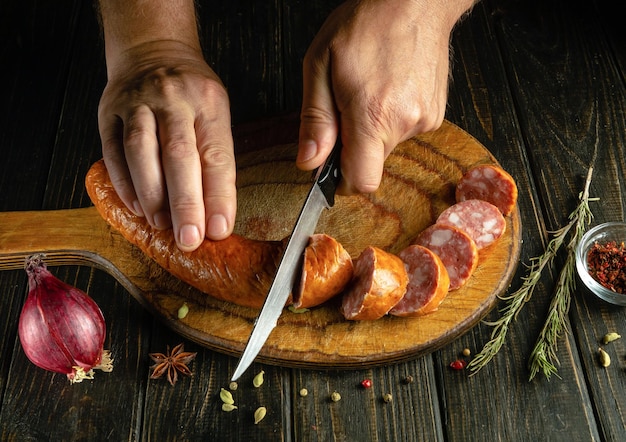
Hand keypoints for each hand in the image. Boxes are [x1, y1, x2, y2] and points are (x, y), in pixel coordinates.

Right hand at [98, 41, 235, 251]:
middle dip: (185, 203)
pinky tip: (136, 207)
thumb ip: (215, 158)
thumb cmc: (191, 93)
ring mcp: (137, 103)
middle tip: (189, 239)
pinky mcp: (109, 111)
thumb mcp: (215, 112)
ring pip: (140, 151)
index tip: (219, 230)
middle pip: (179, 155)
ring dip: (151, 194)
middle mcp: (173, 100)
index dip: (218, 196)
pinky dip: (124, 182)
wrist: (153, 50)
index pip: (216, 155)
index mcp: (208, 102)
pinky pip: (113, 150)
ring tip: (160, 225)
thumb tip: (216, 215)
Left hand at [297, 0, 473, 193]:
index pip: (362, 181)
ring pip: (388, 146)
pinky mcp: (436, 114)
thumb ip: (315, 120)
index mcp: (373, 116)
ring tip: (371, 90)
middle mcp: (404, 124)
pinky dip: (392, 118)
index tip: (332, 164)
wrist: (415, 0)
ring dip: (373, 129)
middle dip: (354, 146)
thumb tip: (308, 161)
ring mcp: (425, 120)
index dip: (342, 180)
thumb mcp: (321, 65)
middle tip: (347, 106)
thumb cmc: (365, 25)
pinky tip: (389, 88)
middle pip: (372, 164)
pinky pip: (405, 131)